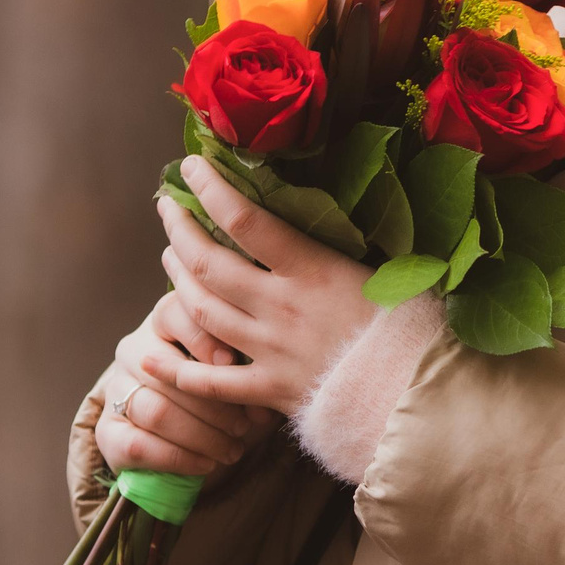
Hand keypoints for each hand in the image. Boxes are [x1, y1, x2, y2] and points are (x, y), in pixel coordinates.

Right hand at [94, 297, 277, 478]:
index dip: (204, 340)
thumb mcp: (234, 369)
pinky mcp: (107, 430)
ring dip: (200, 435)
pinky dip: (179, 458)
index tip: (232, 365)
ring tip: (232, 449)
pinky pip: (139, 446)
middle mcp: (134, 350)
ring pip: (155, 411)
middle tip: (244, 426)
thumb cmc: (218, 388)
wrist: (181, 432)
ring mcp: (116, 389)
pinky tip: (206, 463)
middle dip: (213, 404)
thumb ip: (244, 368)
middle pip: (168, 372)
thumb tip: (262, 400)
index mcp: (164, 321)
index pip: (176, 314)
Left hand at [149, 153, 384, 420]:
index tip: (192, 169)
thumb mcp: (385, 271)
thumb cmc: (410, 326)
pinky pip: (210, 382)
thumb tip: (323, 214)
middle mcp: (280, 307)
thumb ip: (343, 248)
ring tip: (170, 257)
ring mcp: (270, 351)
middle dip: (181, 231)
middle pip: (209, 264)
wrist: (415, 394)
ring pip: (202, 312)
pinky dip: (177, 369)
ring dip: (177, 281)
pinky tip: (149, 357)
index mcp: (312, 270)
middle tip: (168, 209)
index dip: (211, 191)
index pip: (246, 221)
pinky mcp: (268, 390)